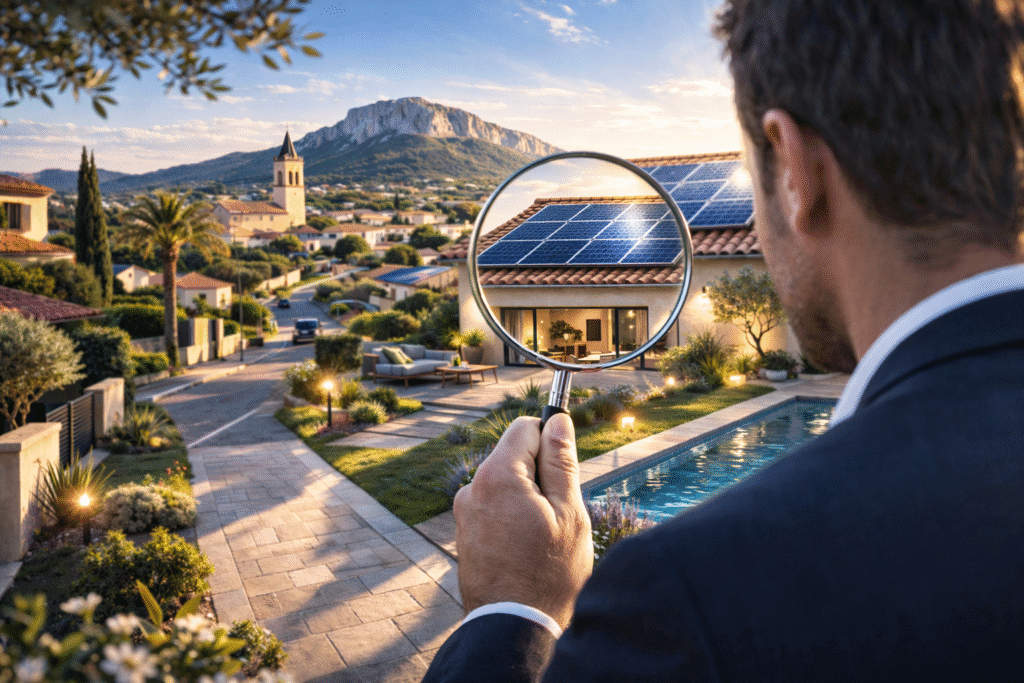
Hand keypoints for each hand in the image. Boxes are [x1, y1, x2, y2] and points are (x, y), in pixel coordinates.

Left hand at [453, 413, 592, 628]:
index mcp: (497, 476)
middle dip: (540, 474)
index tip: (565, 468)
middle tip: (557, 513)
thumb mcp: (569, 511)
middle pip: (514, 456)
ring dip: (528, 498)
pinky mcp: (464, 532)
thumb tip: (559, 421)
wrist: (514, 627)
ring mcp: (465, 512)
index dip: (551, 441)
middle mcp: (472, 488)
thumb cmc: (549, 572)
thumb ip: (562, 462)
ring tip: (542, 538)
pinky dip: (513, 517)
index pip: (525, 427)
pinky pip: (495, 508)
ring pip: (507, 484)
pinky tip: (525, 549)